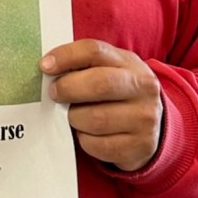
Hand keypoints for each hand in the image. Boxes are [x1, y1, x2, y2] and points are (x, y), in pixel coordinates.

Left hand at [40, 39, 161, 171]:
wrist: (152, 123)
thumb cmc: (117, 91)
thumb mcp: (108, 68)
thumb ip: (83, 65)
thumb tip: (47, 68)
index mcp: (130, 63)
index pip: (95, 51)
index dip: (66, 56)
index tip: (45, 66)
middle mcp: (143, 88)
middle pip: (99, 84)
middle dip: (68, 89)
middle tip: (54, 94)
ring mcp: (145, 118)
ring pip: (95, 119)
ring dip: (75, 118)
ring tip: (74, 115)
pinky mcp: (140, 146)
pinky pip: (98, 145)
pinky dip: (85, 140)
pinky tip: (87, 133)